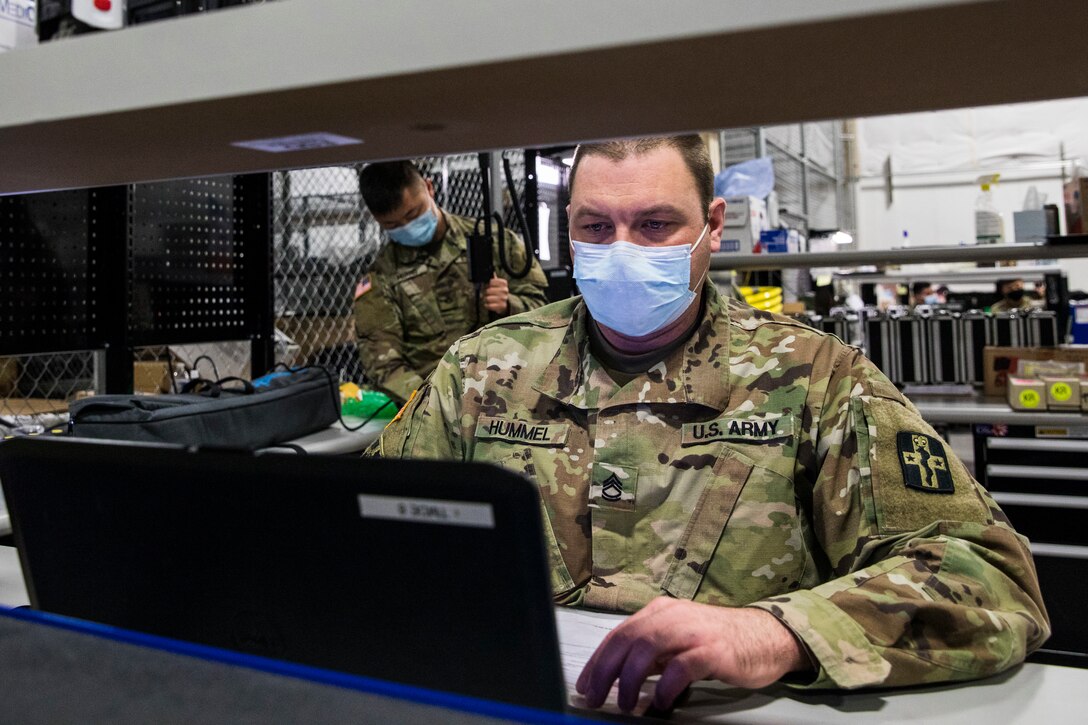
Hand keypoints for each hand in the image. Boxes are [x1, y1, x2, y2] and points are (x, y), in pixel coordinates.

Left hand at [482, 276, 509, 313]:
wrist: (505, 302)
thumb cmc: (498, 292)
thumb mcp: (497, 284)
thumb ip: (493, 278)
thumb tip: (491, 271)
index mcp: (504, 283)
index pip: (491, 281)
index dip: (488, 284)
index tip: (489, 286)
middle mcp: (505, 290)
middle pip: (488, 290)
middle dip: (486, 293)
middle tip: (488, 294)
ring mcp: (504, 298)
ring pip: (488, 298)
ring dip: (486, 299)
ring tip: (489, 299)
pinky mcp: (502, 306)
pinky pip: (490, 305)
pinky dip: (487, 305)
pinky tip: (489, 304)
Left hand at [576, 598, 809, 712]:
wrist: (765, 636)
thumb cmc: (718, 642)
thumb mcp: (678, 641)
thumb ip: (651, 653)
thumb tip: (617, 675)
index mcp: (660, 611)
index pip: (619, 634)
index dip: (598, 660)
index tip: (585, 684)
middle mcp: (673, 615)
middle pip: (628, 640)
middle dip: (606, 671)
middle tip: (596, 697)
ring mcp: (694, 631)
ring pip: (648, 649)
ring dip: (631, 679)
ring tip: (627, 704)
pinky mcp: (714, 650)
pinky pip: (681, 666)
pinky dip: (666, 686)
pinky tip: (662, 702)